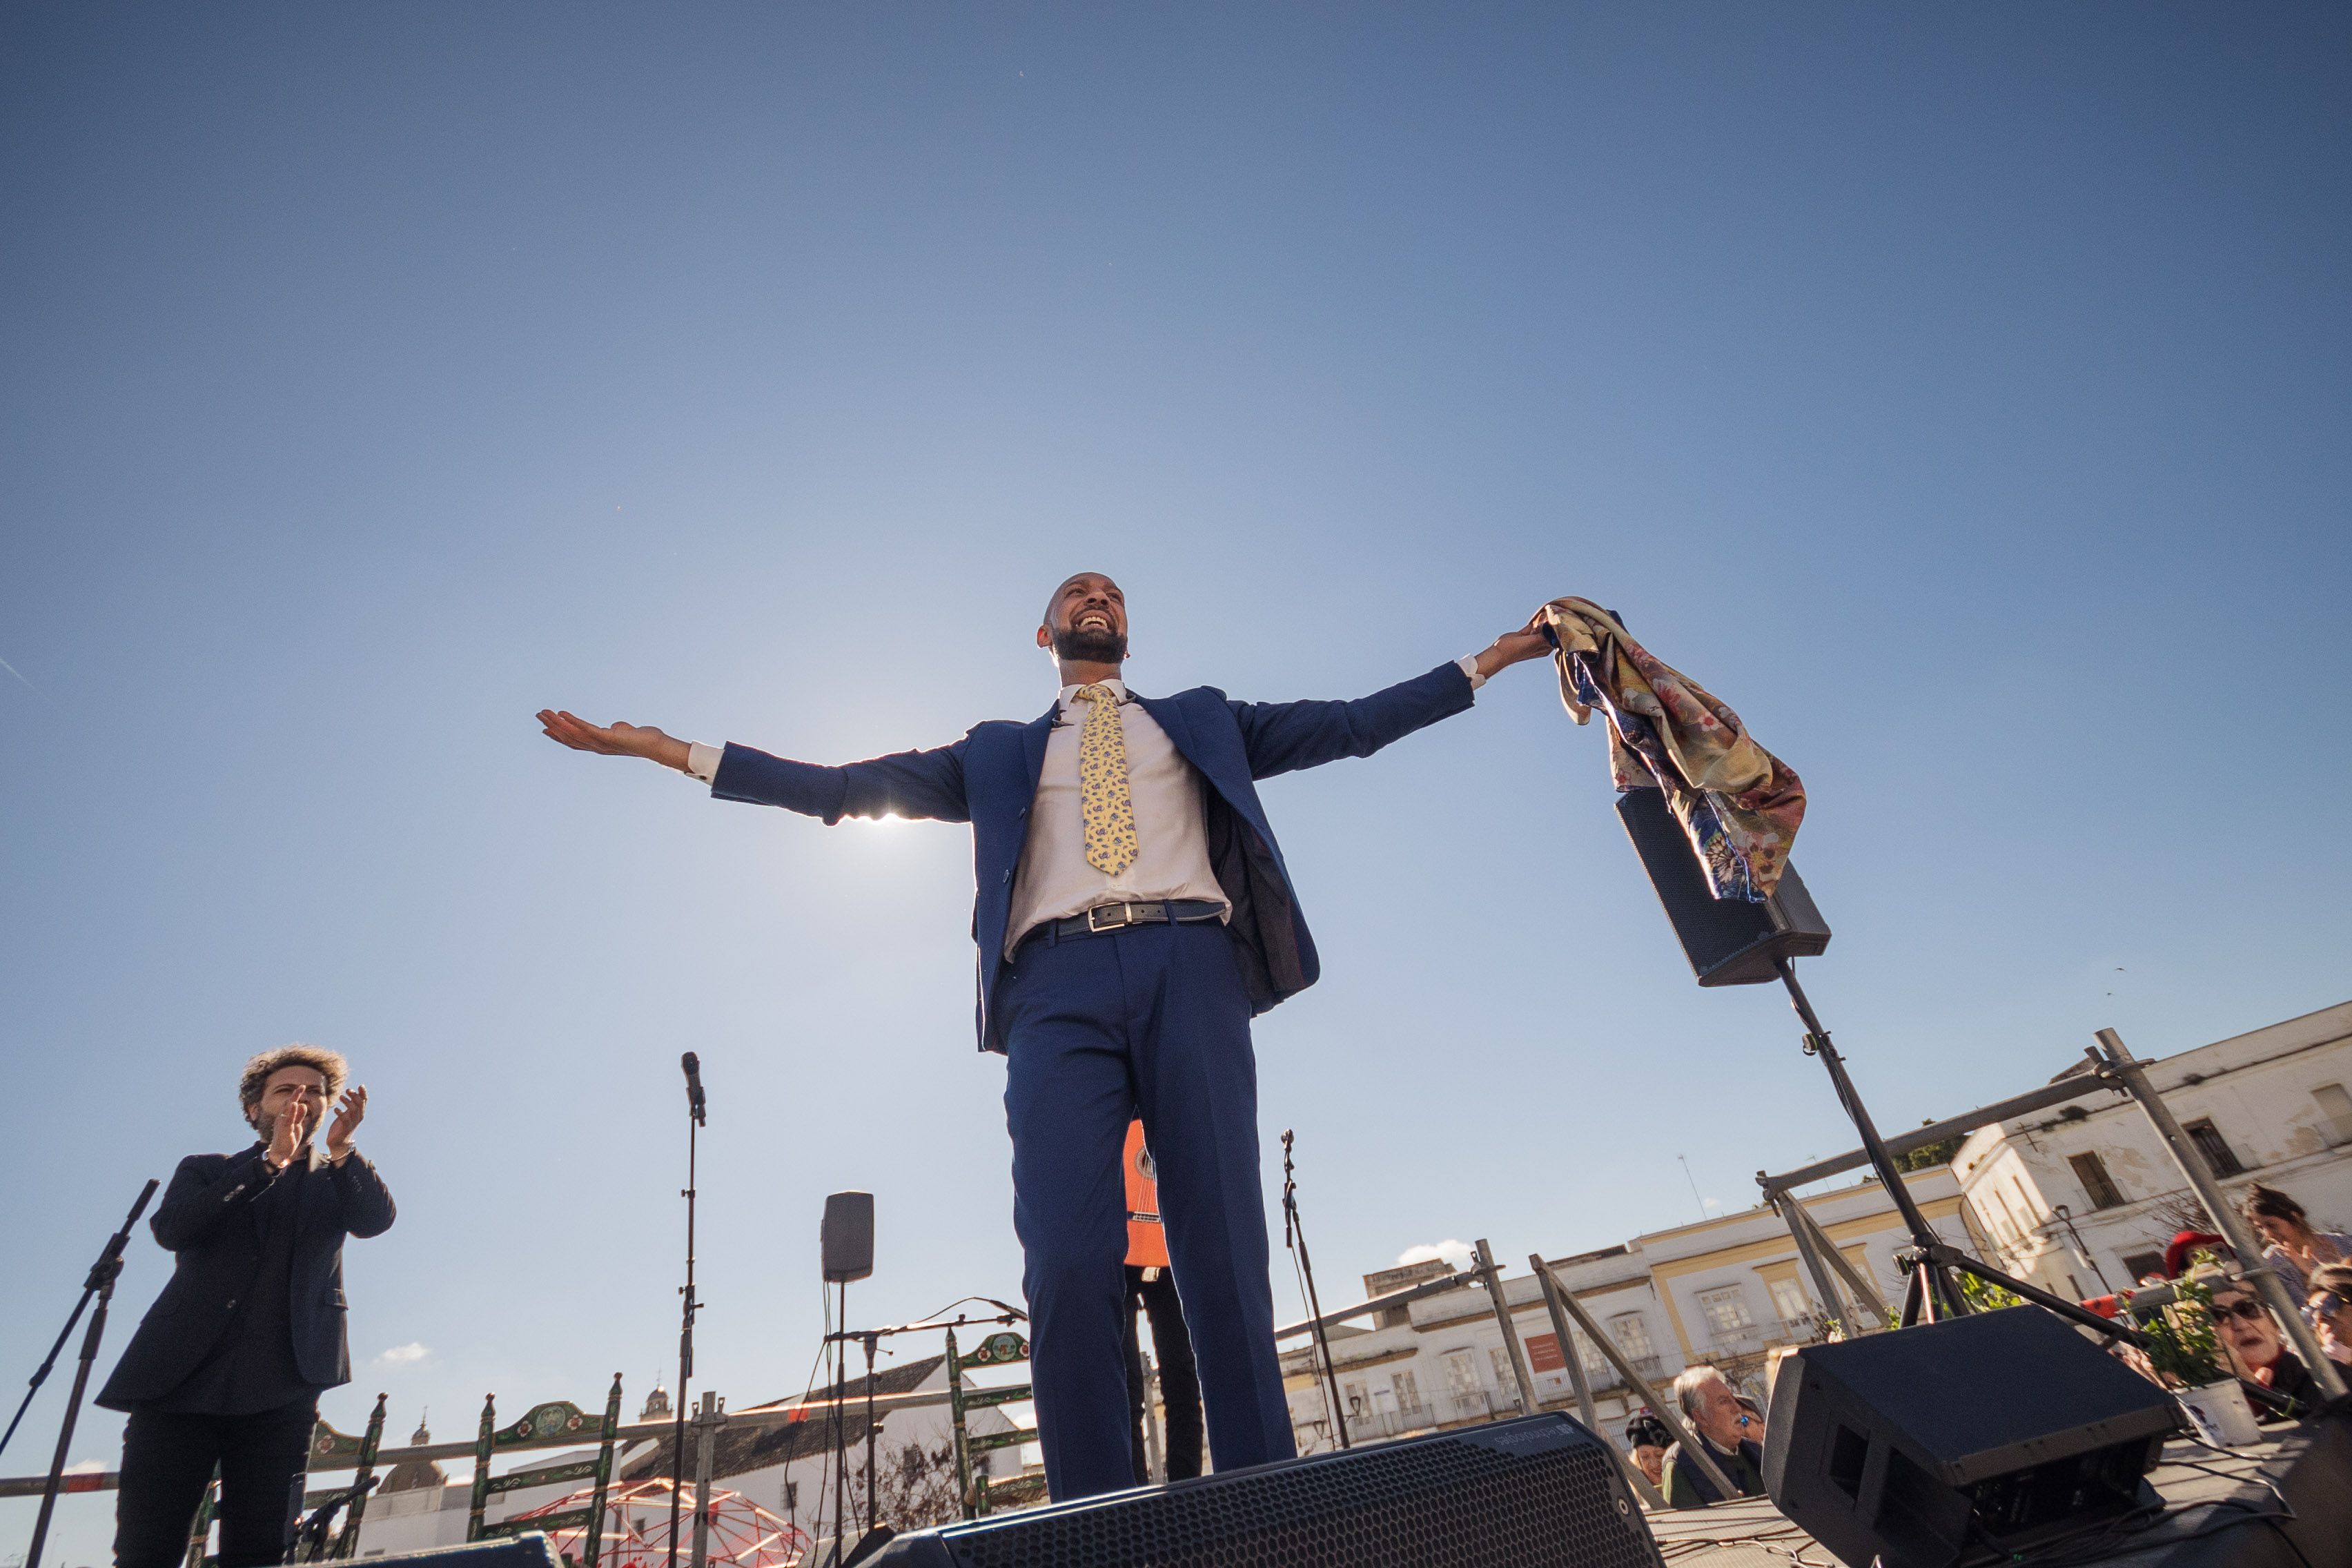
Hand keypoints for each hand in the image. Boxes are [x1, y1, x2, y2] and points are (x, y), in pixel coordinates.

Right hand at [267, 1093, 309, 1170]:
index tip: (302, 1087)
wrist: (281, 1152)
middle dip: (295, 1095)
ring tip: (297, 1093)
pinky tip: (295, 1105)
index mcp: (284, 1117)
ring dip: (292, 1101)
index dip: (296, 1095)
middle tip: (302, 1086)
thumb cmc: (288, 1137)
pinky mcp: (284, 1130)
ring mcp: (282, 1124)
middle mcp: (282, 1118)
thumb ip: (299, 1115)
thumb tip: (302, 1104)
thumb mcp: (296, 1125)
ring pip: (288, 1111)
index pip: (290, 1103)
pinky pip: (288, 1119)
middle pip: (288, 1104)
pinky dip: (292, 1112)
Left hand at [325, 1085, 366, 1163]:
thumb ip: (351, 1104)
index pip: (364, 1102)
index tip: (360, 1086)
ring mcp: (352, 1123)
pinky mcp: (345, 1128)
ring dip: (348, 1102)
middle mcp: (358, 1118)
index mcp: (360, 1113)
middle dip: (355, 1096)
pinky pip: (345, 1119)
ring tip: (341, 1096)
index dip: (363, 1093)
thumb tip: (351, 1092)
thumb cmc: (342, 1126)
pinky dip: (341, 1113)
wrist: (338, 1143)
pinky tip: (336, 1109)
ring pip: (353, 1110)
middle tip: (347, 1090)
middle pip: (360, 1104)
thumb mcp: (348, 1114)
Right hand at [538, 710, 691, 771]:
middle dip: (553, 726)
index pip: (574, 742)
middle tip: (539, 715)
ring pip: (573, 734)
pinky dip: (573, 721)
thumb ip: (618, 730)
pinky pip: (586, 728)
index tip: (545, 728)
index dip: (559, 735)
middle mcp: (597, 747)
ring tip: (545, 713)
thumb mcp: (626, 732)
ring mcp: (601, 743)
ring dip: (558, 723)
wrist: (657, 746)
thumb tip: (615, 726)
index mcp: (599, 746)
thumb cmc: (644, 739)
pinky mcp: (607, 737)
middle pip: (569, 737)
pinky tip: (563, 713)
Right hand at [1473, 612, 1555, 680]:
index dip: (1559, 629)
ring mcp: (1532, 639)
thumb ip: (1545, 636)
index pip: (1556, 637)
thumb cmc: (1516, 650)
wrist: (1500, 652)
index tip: (1562, 619)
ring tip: (1550, 610)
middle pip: (1550, 632)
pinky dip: (1536, 620)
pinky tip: (1540, 613)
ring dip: (1545, 620)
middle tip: (1557, 612)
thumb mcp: (1533, 643)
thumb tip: (1555, 629)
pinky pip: (1533, 625)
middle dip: (1553, 623)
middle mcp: (1540, 644)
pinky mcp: (1524, 634)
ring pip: (1541, 628)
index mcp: (1545, 648)